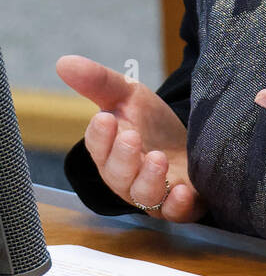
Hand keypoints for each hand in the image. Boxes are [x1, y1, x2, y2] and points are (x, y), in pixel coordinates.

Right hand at [56, 55, 206, 221]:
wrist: (192, 144)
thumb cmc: (152, 125)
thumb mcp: (129, 96)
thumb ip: (99, 82)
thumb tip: (63, 62)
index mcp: (110, 152)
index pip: (97, 147)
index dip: (100, 136)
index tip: (105, 118)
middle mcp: (128, 177)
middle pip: (117, 175)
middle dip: (122, 157)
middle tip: (131, 137)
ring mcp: (154, 194)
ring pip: (143, 196)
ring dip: (148, 179)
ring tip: (157, 158)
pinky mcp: (183, 205)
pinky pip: (176, 213)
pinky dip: (178, 205)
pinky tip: (182, 192)